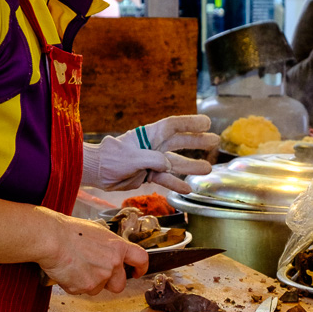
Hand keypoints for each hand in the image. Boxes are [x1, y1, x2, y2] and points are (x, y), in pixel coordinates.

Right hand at [39, 212, 147, 294]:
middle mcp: (113, 263)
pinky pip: (82, 291)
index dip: (141, 268)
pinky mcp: (85, 287)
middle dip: (110, 283)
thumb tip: (110, 253)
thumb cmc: (70, 231)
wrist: (52, 239)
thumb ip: (109, 246)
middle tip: (96, 273)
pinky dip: (75, 284)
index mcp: (118, 247)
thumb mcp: (98, 232)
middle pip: (120, 284)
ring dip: (89, 282)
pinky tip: (69, 271)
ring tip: (76, 266)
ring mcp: (100, 277)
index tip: (137, 272)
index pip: (141, 259)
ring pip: (98, 289)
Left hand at [82, 114, 217, 193]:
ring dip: (191, 166)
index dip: (190, 123)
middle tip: (215, 141)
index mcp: (148, 135)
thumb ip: (152, 159)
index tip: (207, 122)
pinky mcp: (148, 175)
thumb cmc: (111, 159)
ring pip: (176, 163)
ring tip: (208, 168)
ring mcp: (152, 161)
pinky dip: (176, 184)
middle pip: (179, 142)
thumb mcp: (131, 157)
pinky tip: (188, 188)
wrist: (97, 172)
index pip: (173, 125)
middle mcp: (153, 146)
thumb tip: (169, 165)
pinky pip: (165, 179)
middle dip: (197, 141)